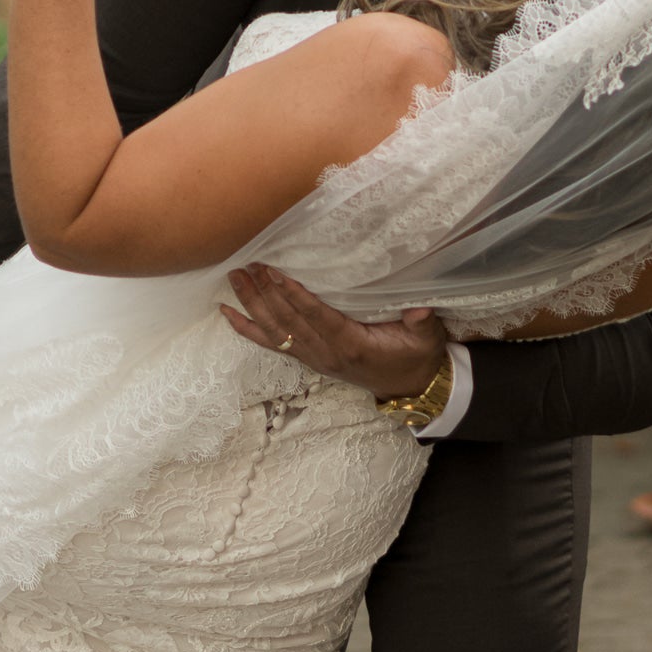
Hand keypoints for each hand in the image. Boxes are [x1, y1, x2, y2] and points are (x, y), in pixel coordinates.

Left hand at [222, 265, 451, 401]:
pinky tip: (226, 312)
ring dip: (251, 304)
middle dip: (264, 292)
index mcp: (350, 345)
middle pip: (287, 321)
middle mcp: (324, 353)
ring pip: (274, 330)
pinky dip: (246, 328)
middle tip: (247, 263)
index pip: (315, 317)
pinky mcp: (306, 358)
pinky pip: (270, 344)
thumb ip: (422, 323)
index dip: (294, 295)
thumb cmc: (415, 356)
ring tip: (234, 277)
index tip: (275, 272)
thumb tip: (419, 309)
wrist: (409, 387)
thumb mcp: (426, 340)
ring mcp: (312, 357)